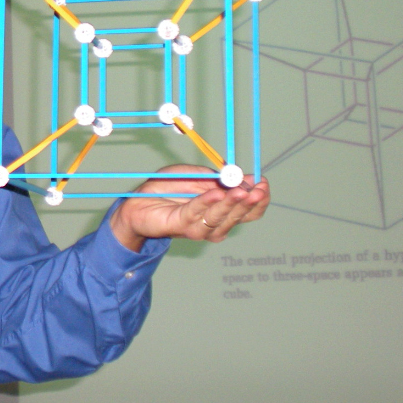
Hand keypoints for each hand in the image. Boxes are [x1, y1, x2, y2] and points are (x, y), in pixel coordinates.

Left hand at [109, 164, 269, 251]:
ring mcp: (198, 227)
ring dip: (233, 204)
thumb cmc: (167, 188)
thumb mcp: (194, 175)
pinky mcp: (180, 225)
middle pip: (239, 216)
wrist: (138, 201)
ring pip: (221, 218)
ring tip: (243, 191)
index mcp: (221, 210)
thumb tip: (239, 176)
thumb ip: (216, 176)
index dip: (259, 199)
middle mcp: (214, 223)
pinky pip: (196, 213)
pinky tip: (217, 194)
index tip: (264, 183)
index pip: (249, 210)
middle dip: (250, 201)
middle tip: (258, 189)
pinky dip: (207, 203)